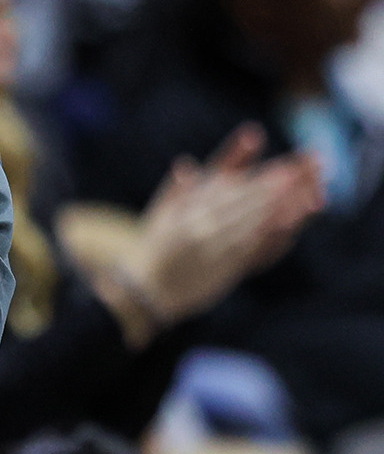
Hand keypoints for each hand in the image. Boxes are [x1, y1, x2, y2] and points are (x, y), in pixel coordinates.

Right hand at [103, 123, 323, 344]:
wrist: (145, 290)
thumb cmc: (154, 246)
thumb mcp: (161, 212)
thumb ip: (179, 187)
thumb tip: (186, 163)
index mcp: (187, 210)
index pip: (230, 190)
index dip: (260, 179)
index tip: (285, 168)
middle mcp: (200, 227)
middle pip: (247, 203)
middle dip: (278, 187)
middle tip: (306, 171)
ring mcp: (214, 250)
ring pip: (254, 225)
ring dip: (283, 209)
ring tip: (309, 195)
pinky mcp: (225, 270)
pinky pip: (253, 251)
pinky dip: (273, 238)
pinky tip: (291, 227)